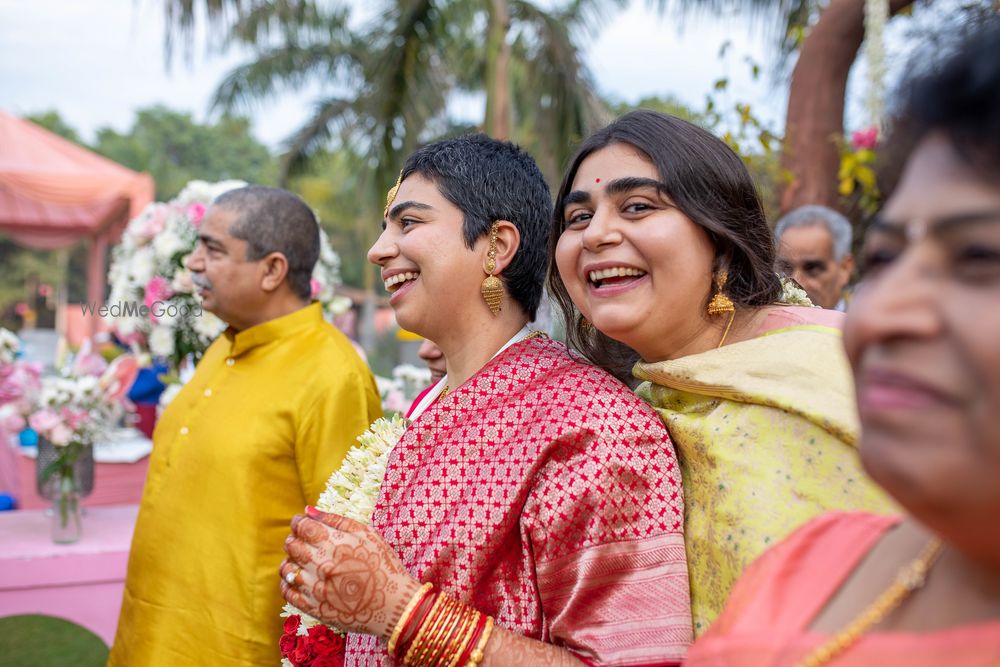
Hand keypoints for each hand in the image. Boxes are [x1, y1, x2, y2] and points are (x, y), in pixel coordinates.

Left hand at [280, 507, 420, 639]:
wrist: (394, 605)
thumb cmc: (384, 565)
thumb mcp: (367, 535)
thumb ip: (336, 520)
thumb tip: (308, 510)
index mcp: (335, 544)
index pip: (303, 527)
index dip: (298, 522)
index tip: (301, 523)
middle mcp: (321, 565)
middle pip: (292, 546)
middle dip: (293, 539)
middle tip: (301, 540)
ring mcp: (315, 588)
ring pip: (286, 569)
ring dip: (290, 560)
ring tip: (300, 560)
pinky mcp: (313, 608)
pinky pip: (288, 593)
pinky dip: (287, 583)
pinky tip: (297, 578)